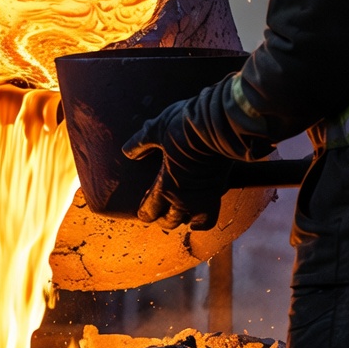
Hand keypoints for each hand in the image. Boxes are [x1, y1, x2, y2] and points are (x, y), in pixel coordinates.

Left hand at [122, 98, 233, 231]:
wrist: (221, 124)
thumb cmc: (186, 126)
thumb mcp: (158, 129)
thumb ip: (142, 142)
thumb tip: (127, 152)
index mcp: (166, 185)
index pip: (150, 211)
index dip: (145, 212)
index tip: (143, 208)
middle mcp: (184, 198)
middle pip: (169, 221)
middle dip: (162, 218)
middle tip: (159, 211)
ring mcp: (203, 197)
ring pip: (190, 222)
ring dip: (182, 219)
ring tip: (179, 213)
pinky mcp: (219, 191)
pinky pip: (209, 218)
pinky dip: (202, 220)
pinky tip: (199, 216)